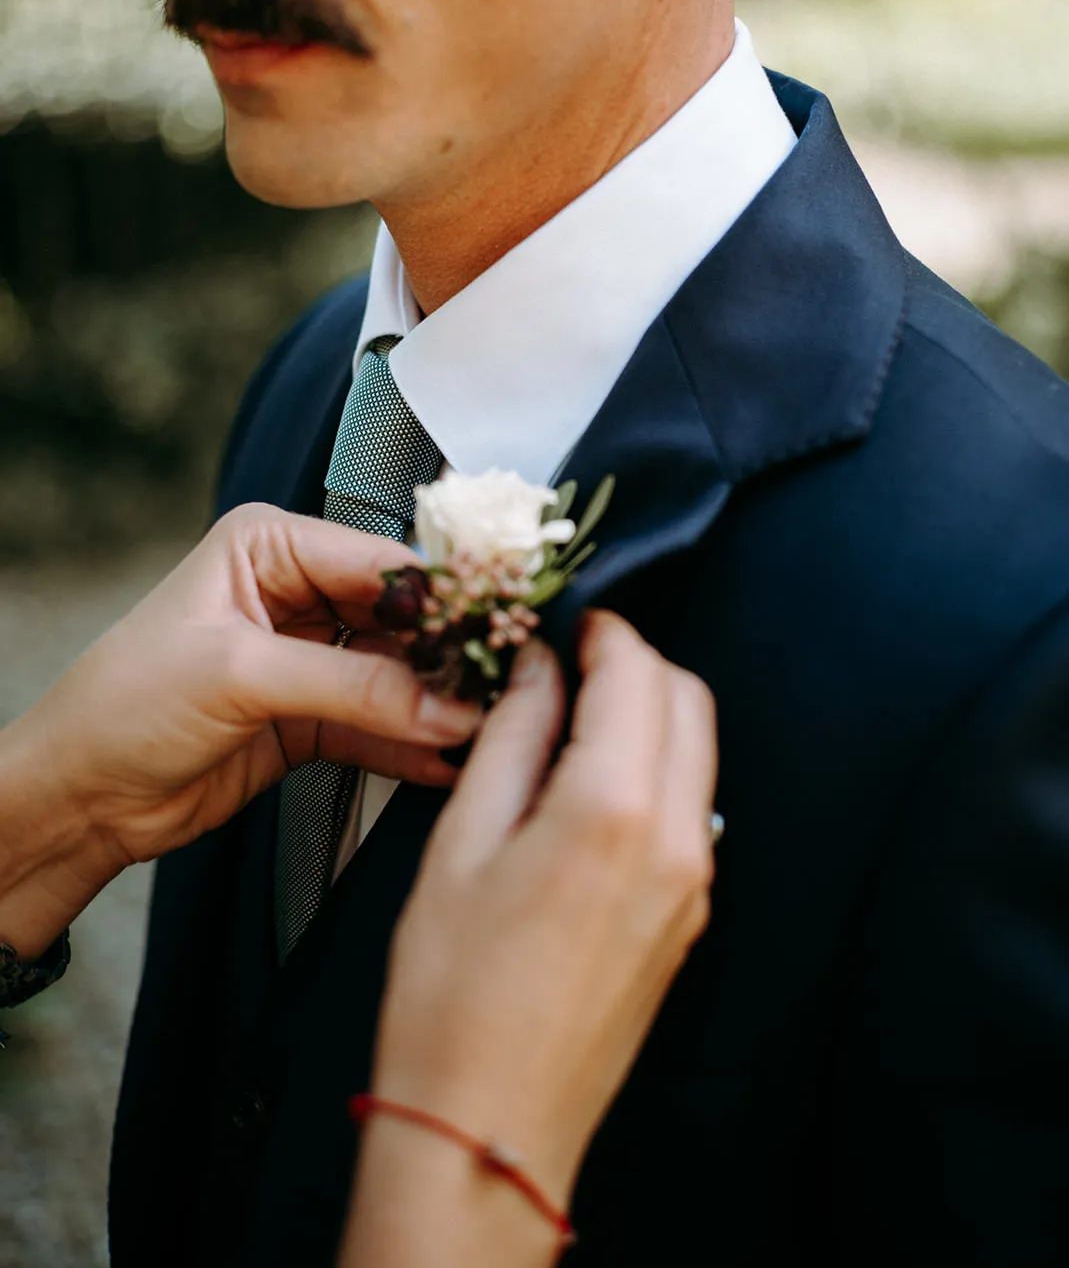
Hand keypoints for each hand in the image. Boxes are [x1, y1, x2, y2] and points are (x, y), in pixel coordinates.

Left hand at [0, 504, 478, 955]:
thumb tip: (447, 702)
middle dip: (447, 656)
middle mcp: (295, 591)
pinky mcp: (311, 717)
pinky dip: (413, 746)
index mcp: (270, 546)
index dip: (441, 600)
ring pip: (396, 673)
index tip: (499, 633)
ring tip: (492, 729)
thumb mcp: (240, 676)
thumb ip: (352, 685)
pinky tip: (451, 762)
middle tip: (505, 688)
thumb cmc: (125, 705)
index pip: (380, 563)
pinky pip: (380, 726)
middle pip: (399, 617)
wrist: (78, 797)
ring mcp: (307, 656)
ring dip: (438, 704)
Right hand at [358, 613, 716, 1238]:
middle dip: (633, 663)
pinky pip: (690, 807)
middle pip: (685, 698)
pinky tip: (584, 787)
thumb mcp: (462, 842)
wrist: (489, 1122)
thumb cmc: (455, 997)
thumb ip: (511, 737)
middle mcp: (676, 839)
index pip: (636, 670)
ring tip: (566, 725)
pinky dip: (651, 769)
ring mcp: (693, 882)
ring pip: (695, 750)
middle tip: (566, 665)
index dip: (601, 630)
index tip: (565, 625)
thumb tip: (535, 672)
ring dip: (646, 713)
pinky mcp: (688, 915)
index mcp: (613, 810)